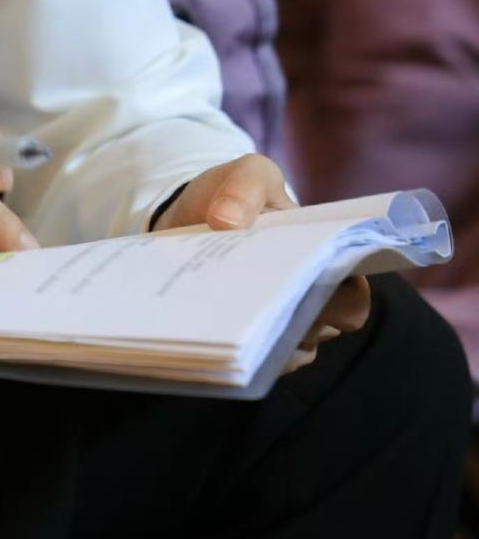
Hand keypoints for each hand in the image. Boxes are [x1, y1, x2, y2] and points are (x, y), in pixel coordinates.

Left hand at [151, 153, 371, 373]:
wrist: (185, 220)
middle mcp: (310, 302)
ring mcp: (280, 328)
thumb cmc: (233, 197)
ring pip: (287, 354)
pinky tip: (207, 327)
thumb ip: (246, 185)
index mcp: (324, 261)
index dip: (340, 300)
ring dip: (259, 336)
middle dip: (293, 320)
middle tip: (253, 297)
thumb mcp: (247, 174)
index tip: (306, 286)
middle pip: (321, 331)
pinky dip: (233, 348)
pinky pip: (251, 363)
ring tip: (222, 309)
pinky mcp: (246, 344)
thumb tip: (226, 222)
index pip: (353, 299)